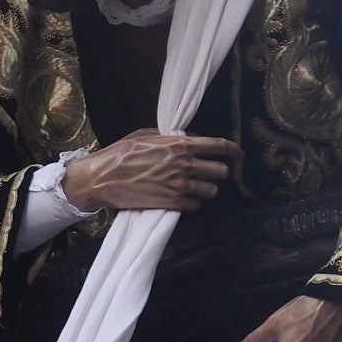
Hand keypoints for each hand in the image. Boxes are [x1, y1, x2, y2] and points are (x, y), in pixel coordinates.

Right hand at [61, 131, 239, 213]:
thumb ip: (171, 137)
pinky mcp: (171, 204)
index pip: (219, 146)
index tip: (239, 155)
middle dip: (218, 173)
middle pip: (221, 172)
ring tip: (196, 188)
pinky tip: (183, 199)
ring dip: (206, 190)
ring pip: (211, 192)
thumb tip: (189, 138)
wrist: (102, 178)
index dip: (234, 151)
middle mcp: (184, 165)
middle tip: (211, 174)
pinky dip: (192, 203)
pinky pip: (195, 206)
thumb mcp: (146, 135)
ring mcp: (179, 186)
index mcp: (180, 144)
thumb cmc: (120, 153)